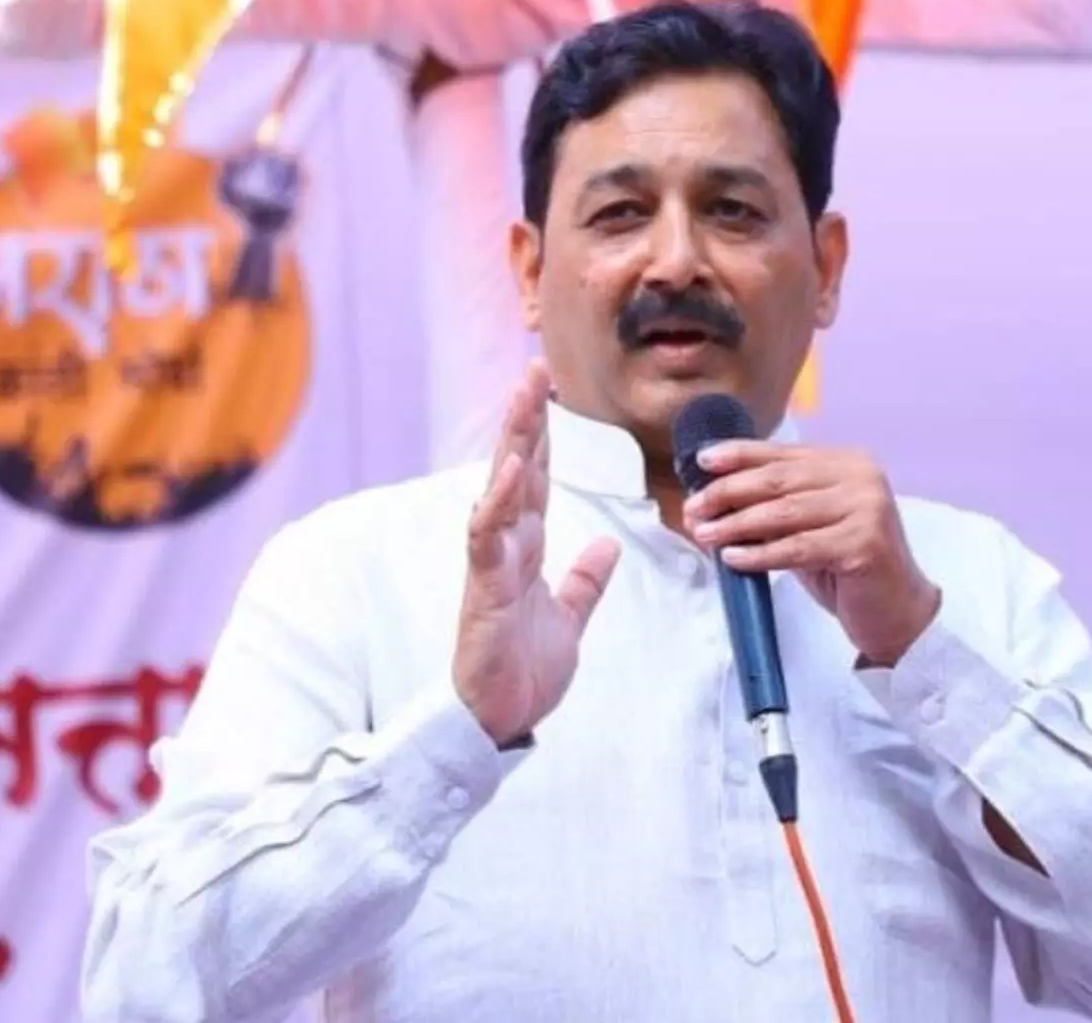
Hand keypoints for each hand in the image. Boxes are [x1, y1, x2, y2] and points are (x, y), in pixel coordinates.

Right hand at [453, 361, 621, 746]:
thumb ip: (584, 581)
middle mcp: (507, 546)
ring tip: (523, 398)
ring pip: (501, 490)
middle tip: (534, 369)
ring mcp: (492, 564)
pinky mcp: (484, 590)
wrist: (499, 721)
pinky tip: (513, 468)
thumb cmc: (523, 671)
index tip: (550, 389)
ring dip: (513, 442)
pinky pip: (489, 537)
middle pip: (518, 470)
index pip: (539, 480)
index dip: (545, 435)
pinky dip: (499, 501)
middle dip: (526, 419)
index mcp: (527, 549)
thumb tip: (607, 546)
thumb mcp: (569, 618)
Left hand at [684, 442, 940, 664]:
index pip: (783, 455)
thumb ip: (775, 508)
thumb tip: (713, 500)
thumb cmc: (847, 570)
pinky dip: (760, 554)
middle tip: (695, 509)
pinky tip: (733, 558)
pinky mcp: (864, 544)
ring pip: (784, 513)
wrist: (898, 612)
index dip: (739, 456)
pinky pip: (798, 548)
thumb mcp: (810, 527)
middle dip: (728, 493)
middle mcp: (862, 478)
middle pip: (778, 481)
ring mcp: (867, 509)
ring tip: (705, 534)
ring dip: (737, 525)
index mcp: (849, 464)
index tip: (702, 462)